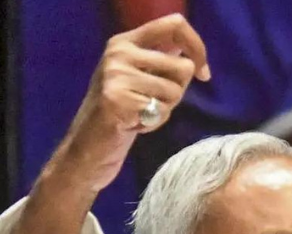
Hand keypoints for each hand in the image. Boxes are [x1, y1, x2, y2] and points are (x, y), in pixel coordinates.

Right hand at [0, 14, 207, 233]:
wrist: (88, 149)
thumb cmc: (122, 115)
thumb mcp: (141, 80)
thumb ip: (163, 64)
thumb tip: (197, 61)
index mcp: (125, 41)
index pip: (175, 25)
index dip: (197, 47)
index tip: (203, 73)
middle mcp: (119, 52)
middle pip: (182, 66)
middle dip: (178, 93)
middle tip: (152, 104)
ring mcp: (115, 74)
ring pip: (175, 92)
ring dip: (164, 110)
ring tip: (139, 114)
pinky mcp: (116, 99)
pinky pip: (161, 111)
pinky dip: (153, 123)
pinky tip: (133, 124)